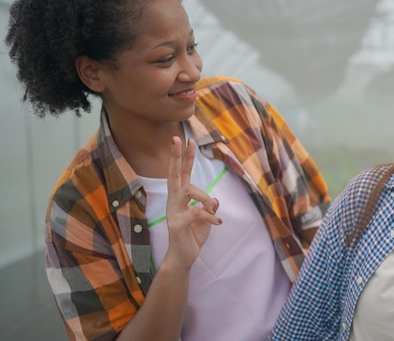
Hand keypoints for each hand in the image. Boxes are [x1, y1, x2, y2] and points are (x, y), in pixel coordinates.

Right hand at [163, 136, 220, 269]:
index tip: (186, 139)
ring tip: (213, 208)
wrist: (183, 258)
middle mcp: (174, 201)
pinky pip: (196, 213)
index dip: (184, 157)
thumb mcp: (206, 218)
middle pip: (175, 175)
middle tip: (176, 139)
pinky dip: (210, 216)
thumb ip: (209, 206)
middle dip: (177, 156)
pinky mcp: (178, 225)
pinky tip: (217, 222)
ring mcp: (174, 212)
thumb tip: (216, 200)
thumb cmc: (192, 235)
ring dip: (205, 196)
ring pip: (188, 190)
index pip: (182, 173)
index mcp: (180, 197)